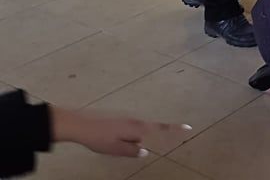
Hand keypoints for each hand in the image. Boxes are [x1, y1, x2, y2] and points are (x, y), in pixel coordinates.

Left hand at [51, 106, 190, 157]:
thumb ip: (133, 151)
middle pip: (143, 135)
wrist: (81, 125)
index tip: (188, 127)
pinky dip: (119, 138)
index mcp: (138, 128)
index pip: (161, 128)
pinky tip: (106, 139)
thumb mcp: (117, 149)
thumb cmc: (100, 138)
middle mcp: (135, 121)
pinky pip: (124, 132)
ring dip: (125, 141)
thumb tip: (145, 151)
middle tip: (117, 146)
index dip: (174, 129)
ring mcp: (126, 119)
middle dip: (135, 143)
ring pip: (132, 135)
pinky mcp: (118, 119)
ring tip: (108, 143)